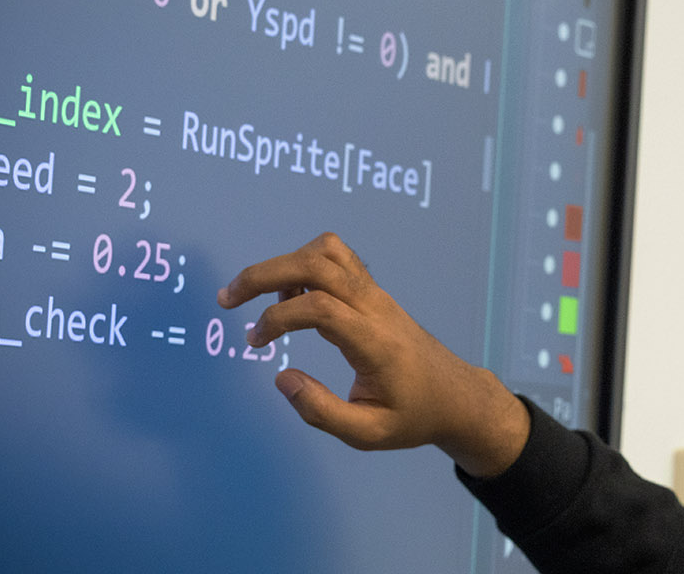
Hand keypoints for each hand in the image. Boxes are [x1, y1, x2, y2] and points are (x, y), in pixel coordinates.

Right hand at [218, 233, 528, 476]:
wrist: (455, 395)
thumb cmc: (412, 417)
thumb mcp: (367, 434)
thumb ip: (321, 412)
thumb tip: (281, 377)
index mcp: (374, 342)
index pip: (320, 307)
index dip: (277, 318)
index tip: (256, 344)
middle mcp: (375, 306)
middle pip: (316, 263)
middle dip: (263, 273)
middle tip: (228, 299)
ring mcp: (376, 293)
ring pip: (327, 250)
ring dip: (286, 264)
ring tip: (267, 302)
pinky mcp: (373, 291)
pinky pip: (336, 258)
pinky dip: (304, 265)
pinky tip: (294, 299)